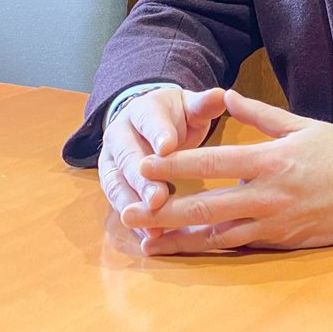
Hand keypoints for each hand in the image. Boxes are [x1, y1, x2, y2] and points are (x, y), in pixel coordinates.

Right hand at [98, 87, 226, 239]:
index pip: (148, 121)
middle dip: (142, 180)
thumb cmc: (177, 115)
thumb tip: (220, 95)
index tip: (167, 148)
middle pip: (128, 157)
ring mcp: (111, 161)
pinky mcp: (113, 184)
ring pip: (116, 184)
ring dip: (132, 206)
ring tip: (151, 226)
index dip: (157, 134)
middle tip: (158, 198)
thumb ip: (203, 104)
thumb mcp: (190, 105)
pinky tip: (149, 236)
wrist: (148, 121)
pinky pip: (119, 203)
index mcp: (142, 111)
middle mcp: (119, 135)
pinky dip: (134, 221)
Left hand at [120, 89, 332, 254]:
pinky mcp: (281, 240)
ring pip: (216, 234)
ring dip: (179, 236)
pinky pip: (238, 245)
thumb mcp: (303, 125)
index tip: (145, 162)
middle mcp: (268, 194)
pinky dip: (208, 247)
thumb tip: (228, 97)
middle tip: (130, 208)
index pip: (213, 163)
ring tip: (146, 237)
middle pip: (205, 205)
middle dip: (164, 208)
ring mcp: (274, 222)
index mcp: (271, 159)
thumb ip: (261, 114)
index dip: (175, 164)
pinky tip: (187, 247)